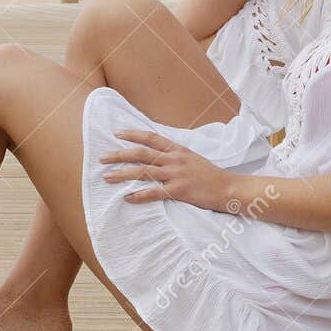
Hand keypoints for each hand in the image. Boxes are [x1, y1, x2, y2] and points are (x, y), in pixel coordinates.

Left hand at [99, 129, 241, 212]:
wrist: (229, 188)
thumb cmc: (210, 175)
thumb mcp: (193, 158)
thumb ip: (175, 155)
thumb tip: (157, 154)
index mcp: (178, 149)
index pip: (151, 137)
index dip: (132, 134)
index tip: (116, 133)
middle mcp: (174, 159)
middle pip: (141, 153)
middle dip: (119, 155)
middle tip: (101, 158)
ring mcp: (176, 174)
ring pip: (143, 172)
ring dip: (122, 174)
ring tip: (107, 177)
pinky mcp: (179, 190)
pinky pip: (154, 192)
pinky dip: (139, 195)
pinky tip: (127, 197)